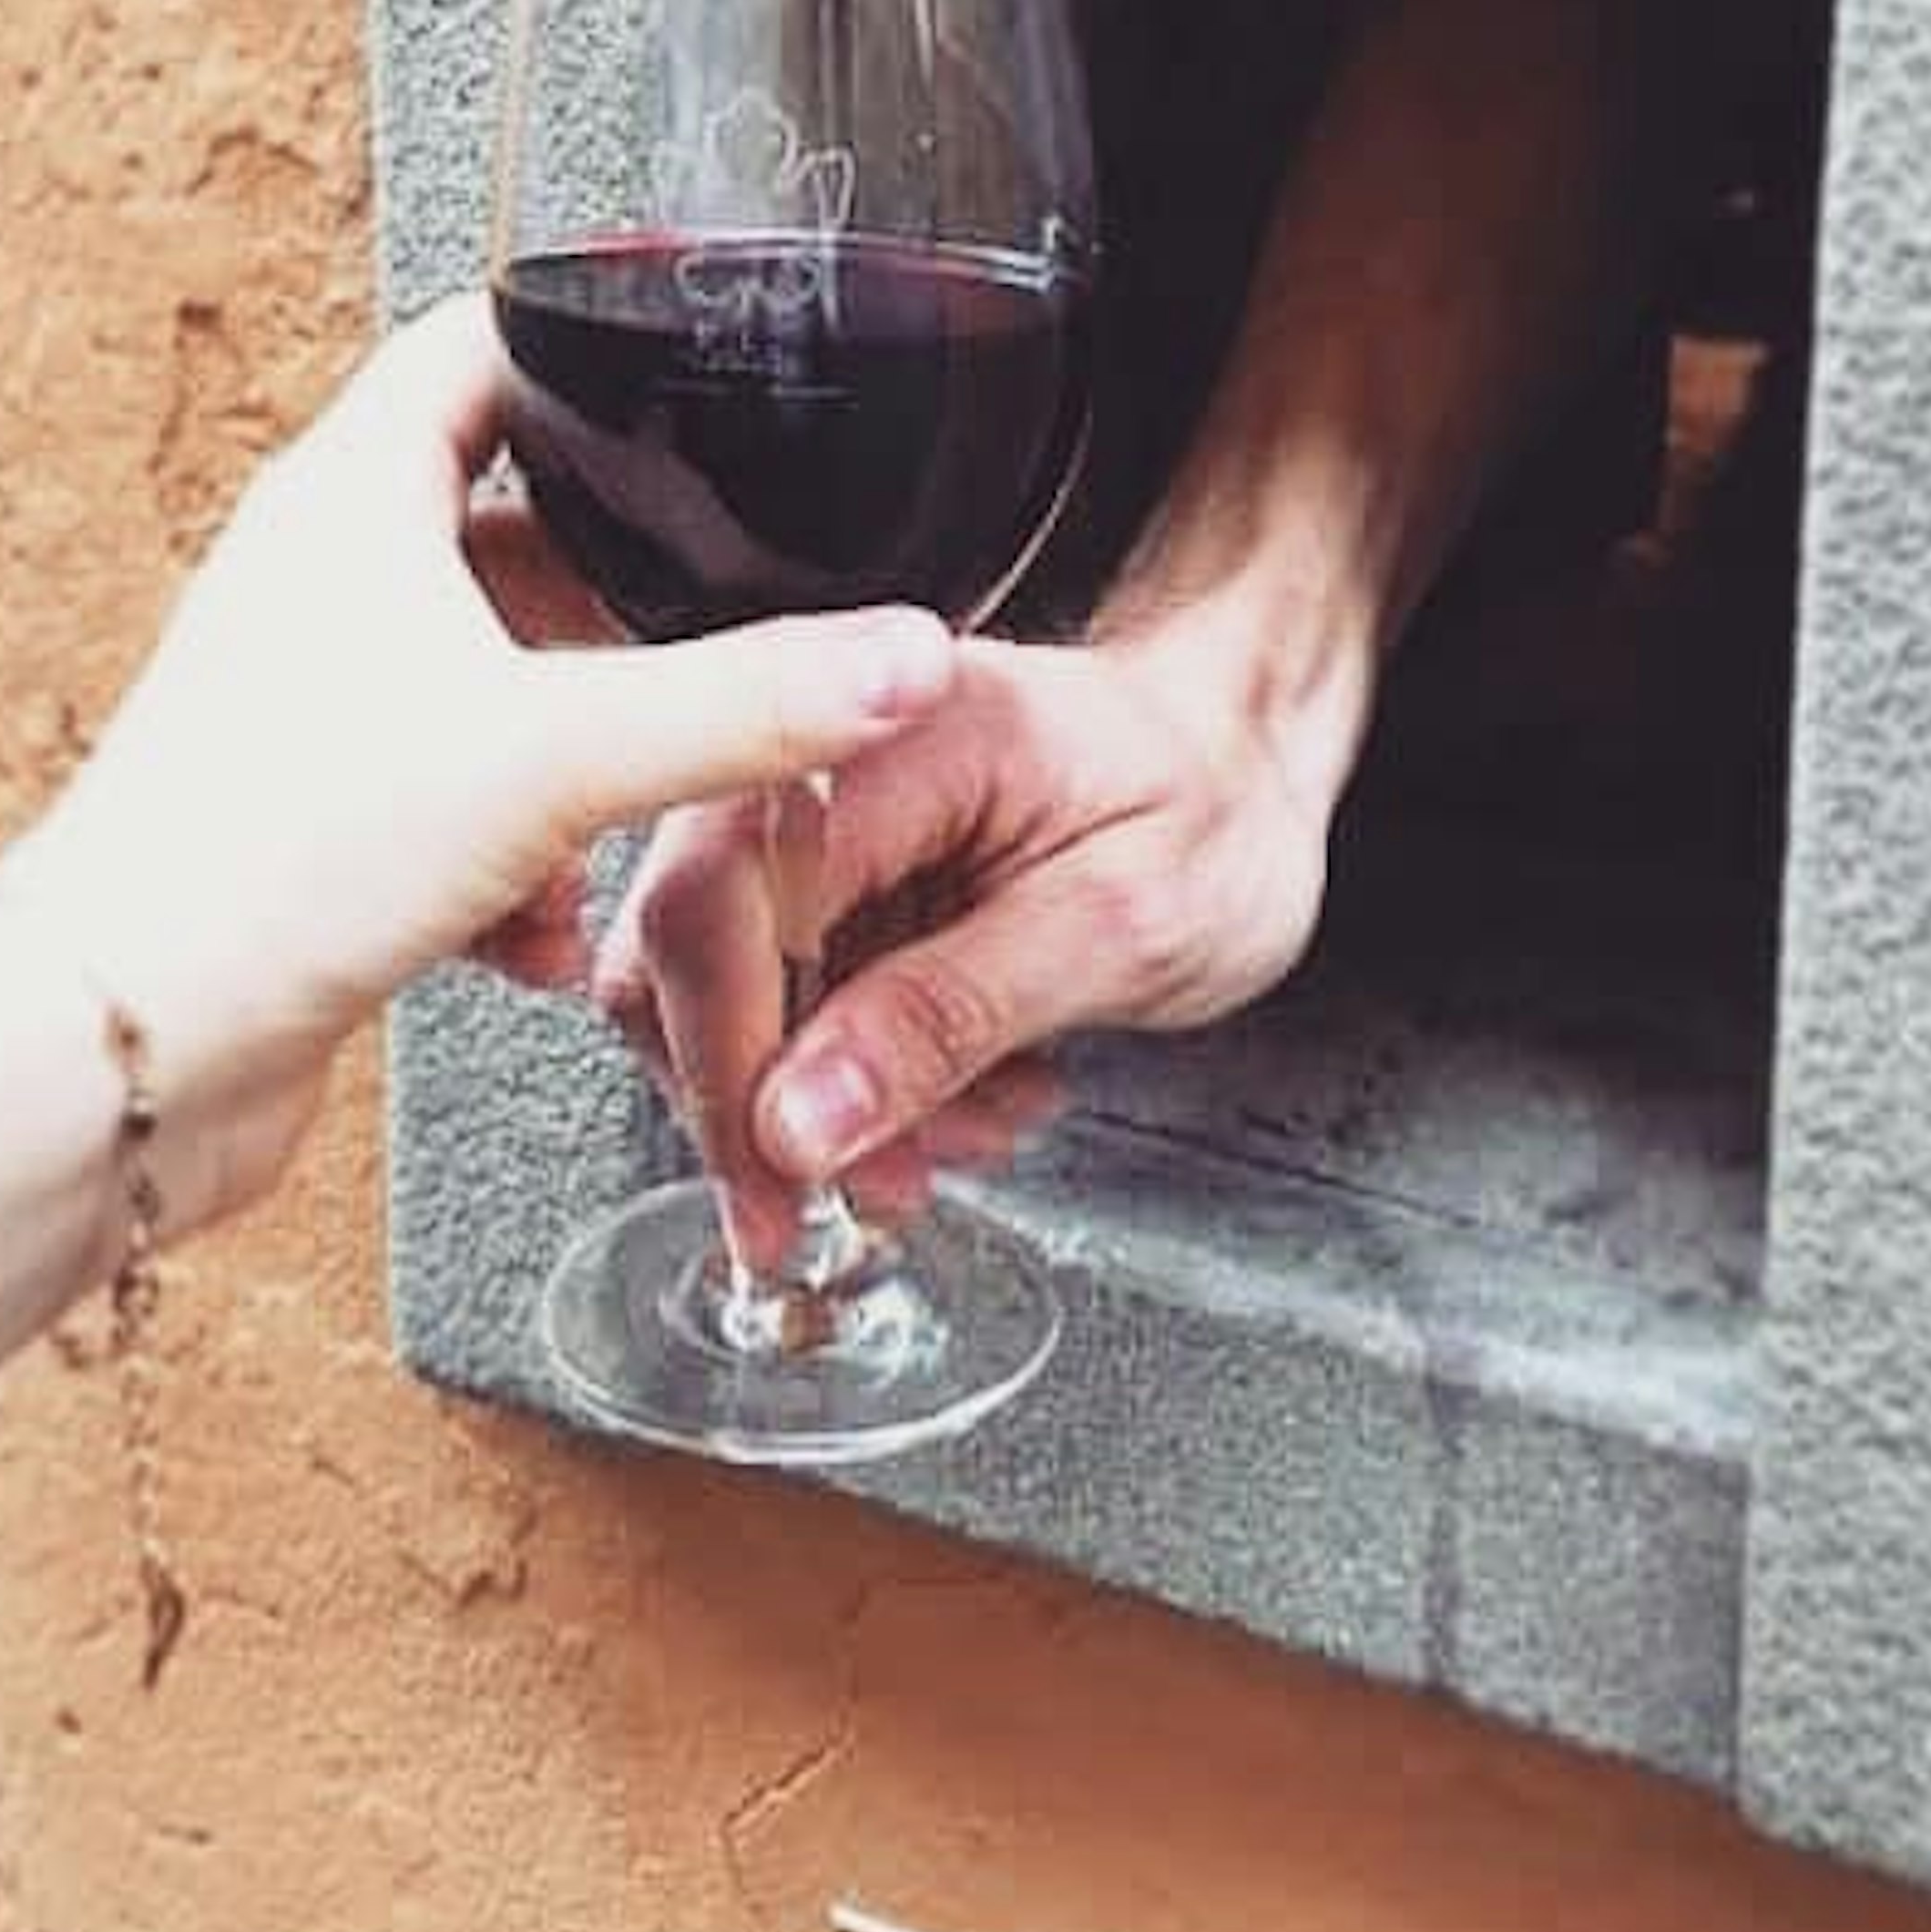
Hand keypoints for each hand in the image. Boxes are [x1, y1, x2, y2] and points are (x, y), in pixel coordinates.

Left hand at [0, 296, 953, 1221]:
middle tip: (715, 615)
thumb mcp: (557, 754)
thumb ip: (748, 705)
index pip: (481, 348)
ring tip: (644, 792)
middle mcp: (322, 584)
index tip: (686, 368)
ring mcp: (313, 707)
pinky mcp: (316, 827)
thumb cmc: (265, 857)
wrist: (123, 1047)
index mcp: (353, 497)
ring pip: (490, 678)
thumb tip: (900, 657)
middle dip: (622, 585)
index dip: (590, 346)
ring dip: (580, 738)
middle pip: (506, 526)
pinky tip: (549, 926)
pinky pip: (454, 803)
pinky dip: (520, 854)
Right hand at [596, 612, 1350, 1269]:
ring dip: (818, 1107)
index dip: (728, 1055)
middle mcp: (823, 756)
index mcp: (893, 727)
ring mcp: (817, 821)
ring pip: (726, 992)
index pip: (729, 892)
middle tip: (842, 1204)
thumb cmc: (1216, 808)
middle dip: (760, 1102)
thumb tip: (798, 1121)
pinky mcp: (829, 883)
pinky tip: (957, 1101)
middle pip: (687, 941)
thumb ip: (951, 1014)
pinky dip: (854, 1084)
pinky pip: (786, 1002)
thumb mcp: (1119, 925)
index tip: (771, 1178)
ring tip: (954, 1139)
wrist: (1243, 770)